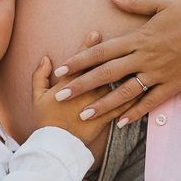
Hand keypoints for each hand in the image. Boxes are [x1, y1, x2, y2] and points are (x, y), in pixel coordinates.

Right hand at [30, 31, 139, 145]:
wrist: (55, 146)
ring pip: (113, 84)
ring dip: (126, 71)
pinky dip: (133, 96)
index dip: (88, 46)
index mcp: (68, 84)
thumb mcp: (37, 97)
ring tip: (135, 59)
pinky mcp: (106, 118)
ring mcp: (96, 104)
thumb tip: (46, 59)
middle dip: (110, 53)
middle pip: (100, 68)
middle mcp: (85, 91)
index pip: (80, 61)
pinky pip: (122, 105)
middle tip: (122, 40)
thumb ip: (40, 76)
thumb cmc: (45, 121)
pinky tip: (143, 85)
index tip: (96, 33)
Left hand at [48, 0, 180, 126]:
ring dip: (103, 105)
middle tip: (59, 97)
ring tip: (84, 115)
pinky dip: (136, 113)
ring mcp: (160, 74)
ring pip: (125, 92)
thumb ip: (134, 1)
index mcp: (140, 37)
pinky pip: (151, 102)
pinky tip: (121, 123)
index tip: (60, 70)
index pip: (102, 51)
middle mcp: (146, 57)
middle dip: (81, 86)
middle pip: (107, 74)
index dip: (79, 61)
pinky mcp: (174, 85)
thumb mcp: (163, 2)